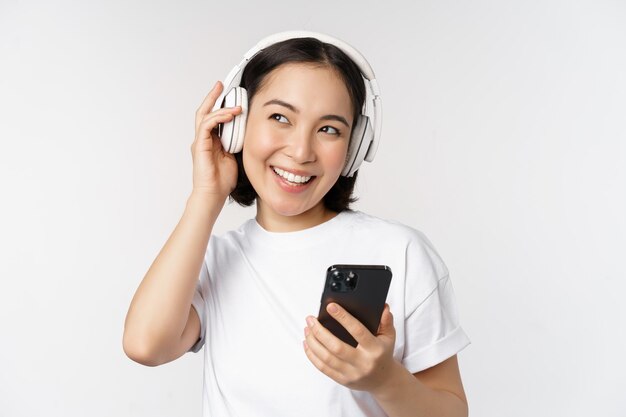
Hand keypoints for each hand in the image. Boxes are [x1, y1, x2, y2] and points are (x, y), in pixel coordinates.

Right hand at [191, 80, 243, 197]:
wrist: (213, 194)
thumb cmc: (223, 180)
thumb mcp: (236, 156)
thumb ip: (238, 142)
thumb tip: (249, 131)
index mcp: (211, 140)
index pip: (213, 117)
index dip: (219, 104)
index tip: (228, 93)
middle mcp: (203, 139)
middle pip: (205, 111)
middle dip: (213, 96)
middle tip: (221, 85)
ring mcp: (200, 142)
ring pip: (205, 115)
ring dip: (220, 106)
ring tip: (235, 104)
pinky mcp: (199, 146)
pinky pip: (206, 125)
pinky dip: (218, 117)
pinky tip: (230, 115)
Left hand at [303, 303, 397, 392]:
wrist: (383, 380)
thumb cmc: (383, 353)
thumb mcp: (389, 336)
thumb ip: (386, 321)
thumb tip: (383, 308)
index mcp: (375, 349)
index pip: (357, 331)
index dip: (343, 318)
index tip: (330, 306)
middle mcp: (363, 363)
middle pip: (336, 347)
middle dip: (320, 331)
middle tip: (310, 319)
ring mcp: (352, 373)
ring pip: (327, 358)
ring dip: (313, 342)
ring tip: (307, 329)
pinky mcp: (342, 380)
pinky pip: (323, 368)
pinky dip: (312, 355)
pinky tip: (307, 343)